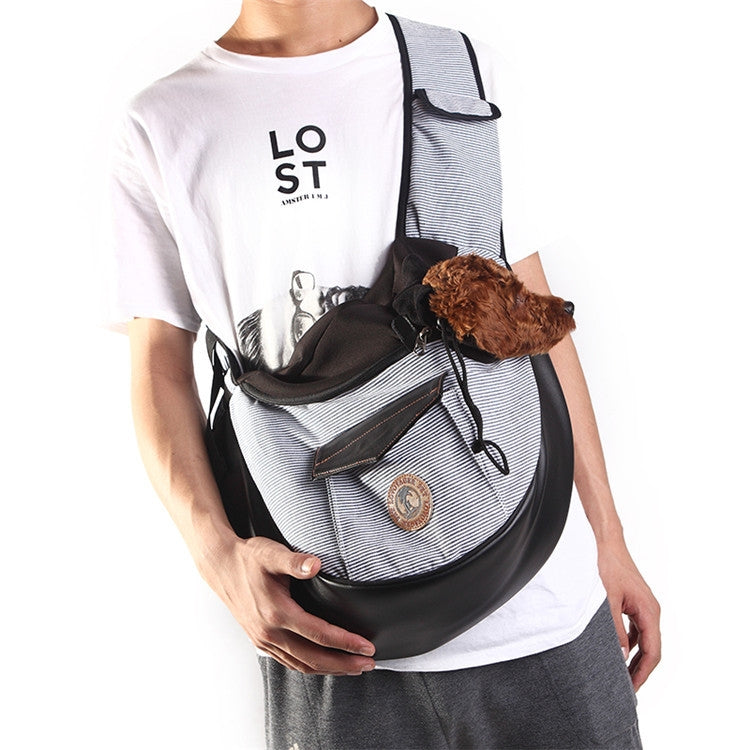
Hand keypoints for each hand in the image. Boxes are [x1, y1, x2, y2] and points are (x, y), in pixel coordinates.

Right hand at [201, 535, 376, 674]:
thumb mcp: (271, 553)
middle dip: (344, 663)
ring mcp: (263, 640)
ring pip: (301, 664)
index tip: (367, 646)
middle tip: (368, 663)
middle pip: (314, 658)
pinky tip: (323, 664)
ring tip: (353, 668)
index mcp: (276, 612)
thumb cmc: (247, 558)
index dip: (346, 642)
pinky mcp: (260, 640)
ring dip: (329, 669)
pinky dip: (309, 667)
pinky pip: (289, 662)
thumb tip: (316, 564)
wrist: (220, 566)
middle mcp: (269, 632)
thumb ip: (295, 561)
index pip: (319, 634)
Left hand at [596, 535, 660, 691]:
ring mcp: (643, 606)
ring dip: (634, 658)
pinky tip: (617, 651)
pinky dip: (629, 643)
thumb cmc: (606, 565)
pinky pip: (636, 629)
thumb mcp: (607, 600)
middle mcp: (650, 610)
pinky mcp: (633, 602)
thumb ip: (614, 629)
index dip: (643, 673)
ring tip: (620, 674)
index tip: (631, 688)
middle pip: (651, 649)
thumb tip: (621, 656)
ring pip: (644, 640)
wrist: (604, 542)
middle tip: (625, 688)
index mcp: (649, 611)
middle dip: (640, 670)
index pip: (653, 651)